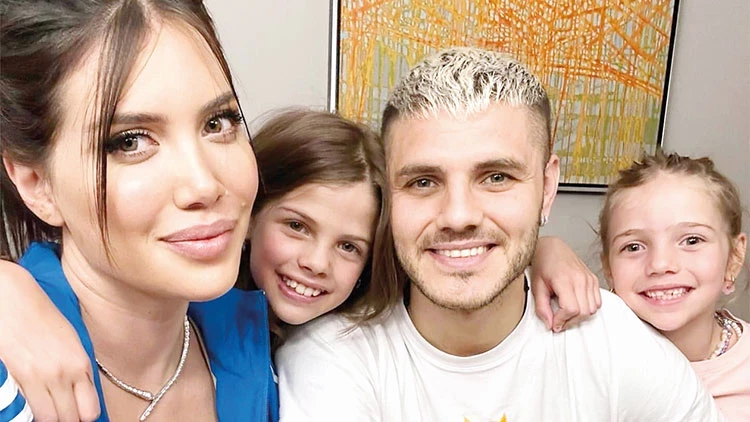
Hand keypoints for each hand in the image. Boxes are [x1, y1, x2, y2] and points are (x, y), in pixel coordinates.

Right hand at [0, 260, 99, 421]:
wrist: (12, 297)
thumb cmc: (42, 314)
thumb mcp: (70, 341)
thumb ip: (78, 369)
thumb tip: (81, 394)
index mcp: (80, 363)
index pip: (90, 411)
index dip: (85, 415)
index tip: (80, 413)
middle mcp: (61, 374)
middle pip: (69, 419)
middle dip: (67, 418)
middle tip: (63, 411)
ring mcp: (36, 377)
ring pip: (47, 418)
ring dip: (48, 417)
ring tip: (47, 407)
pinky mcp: (13, 377)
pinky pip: (25, 407)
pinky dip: (28, 410)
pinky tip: (29, 402)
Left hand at [530, 236, 601, 331]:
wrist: (551, 247)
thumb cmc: (543, 263)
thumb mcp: (536, 286)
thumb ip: (542, 307)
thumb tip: (549, 324)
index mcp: (565, 280)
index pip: (571, 309)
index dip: (562, 320)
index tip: (554, 324)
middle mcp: (580, 279)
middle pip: (583, 312)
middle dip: (570, 321)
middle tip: (558, 321)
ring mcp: (589, 278)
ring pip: (592, 309)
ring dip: (580, 316)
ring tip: (566, 314)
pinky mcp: (593, 279)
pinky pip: (598, 301)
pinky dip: (588, 308)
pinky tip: (576, 305)